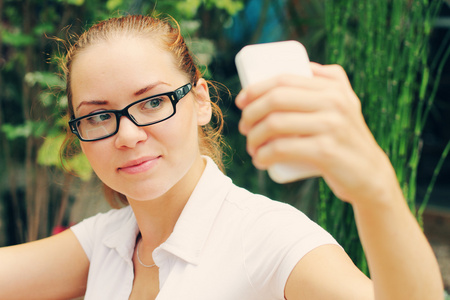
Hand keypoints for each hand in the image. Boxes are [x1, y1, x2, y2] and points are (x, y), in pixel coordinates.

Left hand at [235, 62, 397, 204]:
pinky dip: (264, 155)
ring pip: (275, 123)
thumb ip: (332, 80)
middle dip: (250, 113)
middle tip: (244, 128)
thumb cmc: (347, 137)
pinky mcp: (326, 152)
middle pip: (276, 100)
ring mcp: (331, 126)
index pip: (283, 80)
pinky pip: (282, 148)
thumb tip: (306, 65)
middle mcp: (334, 102)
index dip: (255, 89)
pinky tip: (259, 160)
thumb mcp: (346, 103)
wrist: (370, 174)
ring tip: (251, 147)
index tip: (241, 103)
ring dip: (253, 137)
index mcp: (333, 87)